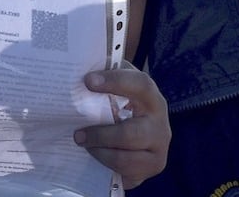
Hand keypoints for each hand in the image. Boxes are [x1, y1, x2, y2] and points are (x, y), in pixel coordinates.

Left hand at [73, 65, 169, 188]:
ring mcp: (158, 148)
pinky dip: (105, 163)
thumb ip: (107, 80)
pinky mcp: (152, 167)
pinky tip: (95, 155)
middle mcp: (161, 124)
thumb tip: (78, 67)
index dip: (115, 81)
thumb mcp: (121, 94)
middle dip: (100, 135)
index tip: (88, 81)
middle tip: (77, 133)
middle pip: (130, 133)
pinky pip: (125, 170)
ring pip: (125, 157)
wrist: (143, 141)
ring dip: (99, 151)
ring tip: (82, 143)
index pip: (140, 84)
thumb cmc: (126, 111)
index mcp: (152, 98)